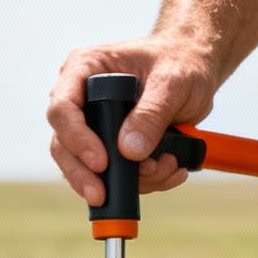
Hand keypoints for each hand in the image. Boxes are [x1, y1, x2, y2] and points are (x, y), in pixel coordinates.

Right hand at [47, 37, 218, 204]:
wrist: (195, 68)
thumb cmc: (180, 61)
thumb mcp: (173, 81)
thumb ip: (152, 113)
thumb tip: (129, 151)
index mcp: (84, 69)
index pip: (63, 108)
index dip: (76, 139)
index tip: (101, 162)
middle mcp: (81, 98)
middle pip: (63, 145)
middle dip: (86, 175)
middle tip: (103, 195)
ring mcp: (94, 125)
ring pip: (85, 167)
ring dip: (125, 181)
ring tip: (166, 168)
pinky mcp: (111, 146)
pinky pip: (114, 175)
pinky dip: (142, 182)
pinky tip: (169, 171)